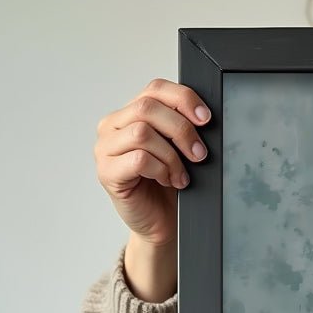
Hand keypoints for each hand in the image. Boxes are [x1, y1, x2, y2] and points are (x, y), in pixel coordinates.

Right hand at [94, 79, 210, 248]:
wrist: (161, 224)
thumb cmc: (169, 187)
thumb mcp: (179, 151)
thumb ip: (182, 129)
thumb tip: (203, 117)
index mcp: (131, 114)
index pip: (155, 89)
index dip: (183, 98)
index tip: (206, 119)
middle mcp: (114, 126)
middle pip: (147, 107)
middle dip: (182, 130)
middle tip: (199, 155)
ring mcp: (106, 148)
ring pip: (142, 133)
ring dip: (171, 155)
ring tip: (181, 175)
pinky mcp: (107, 172)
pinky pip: (138, 159)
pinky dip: (160, 170)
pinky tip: (168, 181)